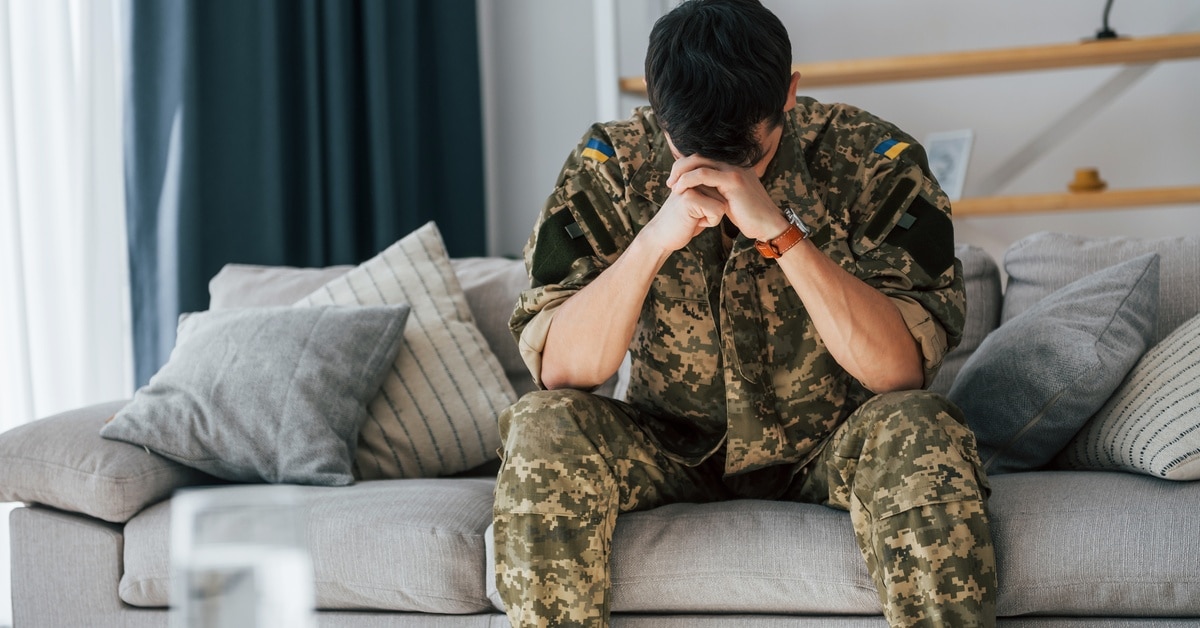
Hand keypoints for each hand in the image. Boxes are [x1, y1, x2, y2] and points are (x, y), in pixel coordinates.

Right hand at [638, 180, 726, 254]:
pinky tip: (694, 222)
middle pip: (724, 194)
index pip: (723, 186)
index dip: (716, 202)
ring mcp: (690, 185)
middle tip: (694, 214)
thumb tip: (734, 185)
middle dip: (715, 210)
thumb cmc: (683, 221)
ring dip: (712, 216)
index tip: (698, 208)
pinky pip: (718, 210)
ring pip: (723, 202)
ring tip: (693, 217)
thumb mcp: (699, 201)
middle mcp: (692, 175)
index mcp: (694, 172)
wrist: (661, 236)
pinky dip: (710, 221)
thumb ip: (711, 189)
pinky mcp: (690, 198)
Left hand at [666, 155, 788, 240]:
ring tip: (672, 188)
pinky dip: (688, 180)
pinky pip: (704, 175)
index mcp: (731, 165)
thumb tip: (700, 189)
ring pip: (698, 162)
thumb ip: (716, 188)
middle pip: (698, 155)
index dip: (684, 166)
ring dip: (680, 173)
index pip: (702, 156)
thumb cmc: (747, 215)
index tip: (674, 181)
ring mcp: (734, 170)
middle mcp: (733, 163)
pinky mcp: (733, 181)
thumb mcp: (728, 197)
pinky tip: (680, 191)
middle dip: (679, 167)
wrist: (766, 224)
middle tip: (669, 183)